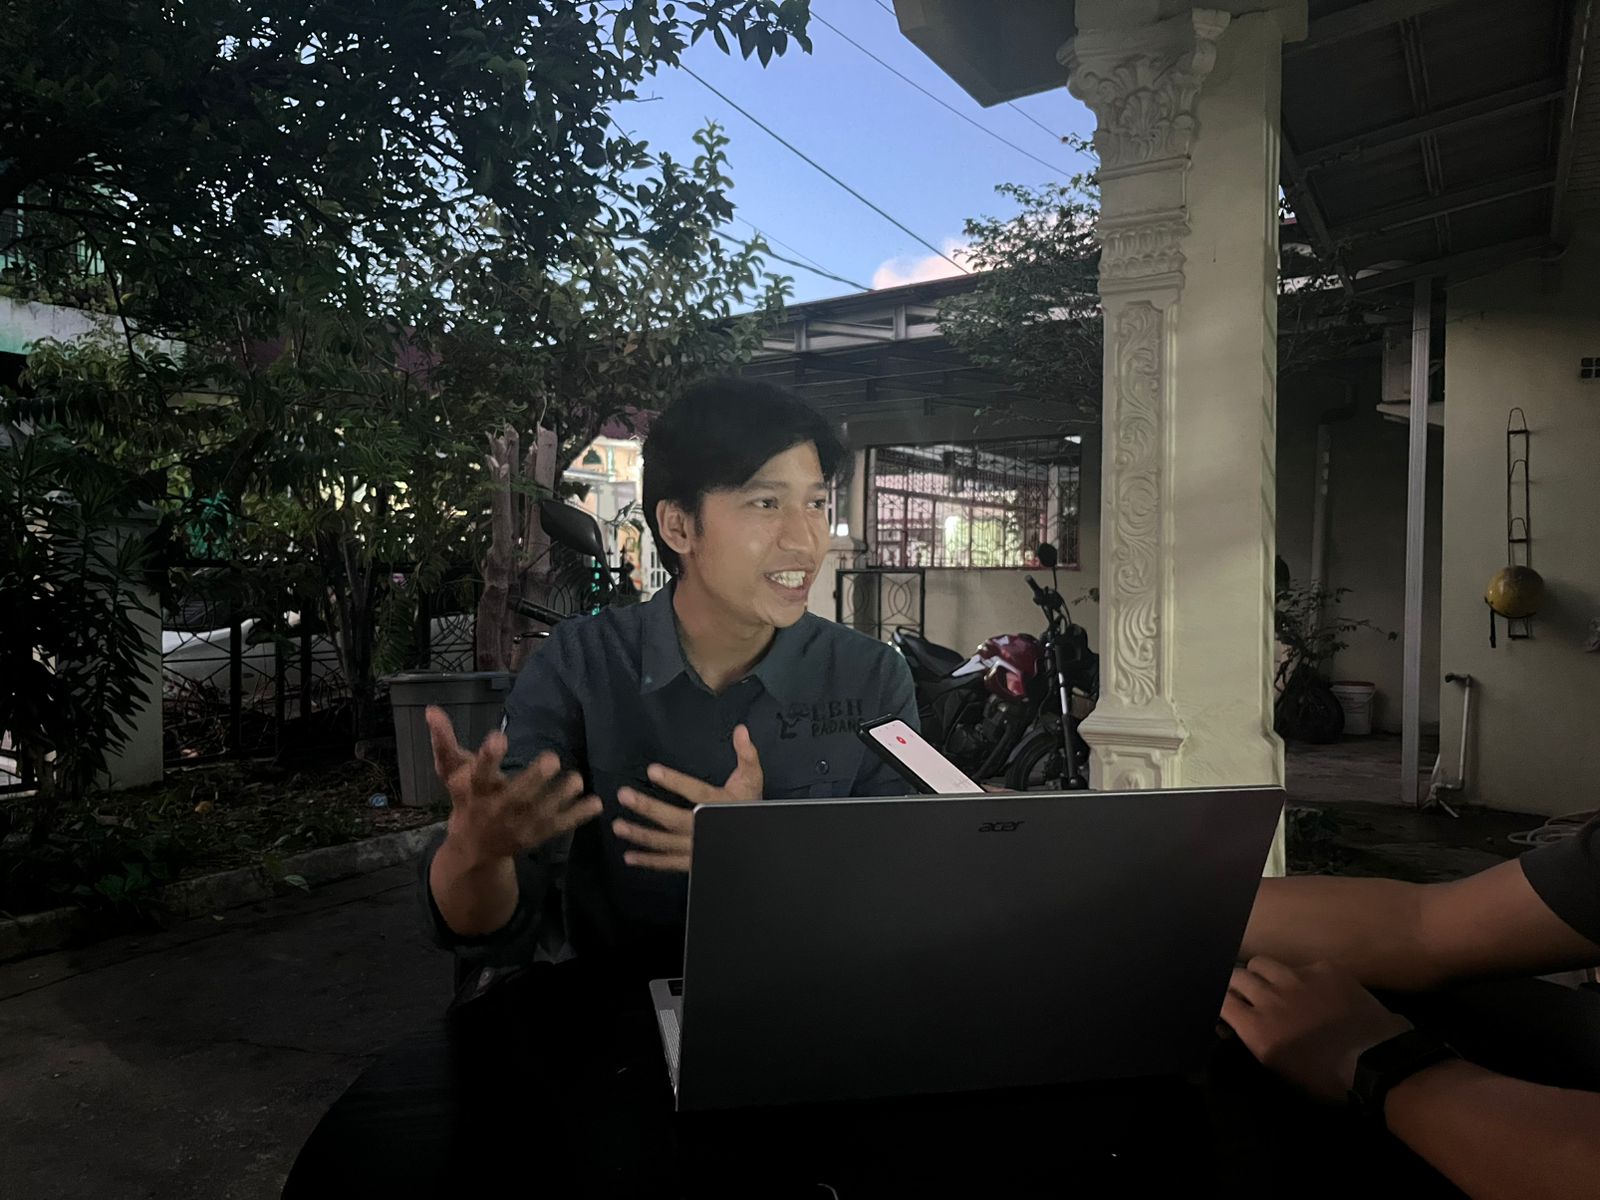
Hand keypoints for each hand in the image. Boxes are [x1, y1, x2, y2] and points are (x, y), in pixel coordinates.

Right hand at [426, 705, 601, 863]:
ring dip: (560, 796)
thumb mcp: (452, 772)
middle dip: (534, 779)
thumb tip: (432, 709)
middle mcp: (496, 810)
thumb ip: (444, 741)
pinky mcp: (536, 836)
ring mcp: (518, 826)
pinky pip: (559, 827)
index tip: (499, 736)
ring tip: (576, 779)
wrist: (473, 849)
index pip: (479, 774)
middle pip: (516, 796)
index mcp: (475, 792)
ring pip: (541, 812)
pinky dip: (578, 816)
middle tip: (552, 758)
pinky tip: (596, 803)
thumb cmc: (465, 800)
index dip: (488, 757)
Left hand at [613, 725, 763, 872]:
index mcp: (721, 803)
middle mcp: (707, 827)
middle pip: (675, 818)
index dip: (674, 781)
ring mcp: (699, 847)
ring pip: (667, 842)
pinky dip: (649, 861)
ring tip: (618, 825)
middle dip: (648, 807)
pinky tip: (629, 856)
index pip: (696, 791)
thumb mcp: (752, 778)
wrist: (760, 840)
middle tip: (624, 796)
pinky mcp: (693, 862)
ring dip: (641, 834)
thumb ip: (746, 754)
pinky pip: (669, 863)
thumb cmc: (751, 805)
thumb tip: (740, 730)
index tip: (652, 771)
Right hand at [1220, 957, 1413, 1103]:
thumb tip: (1245, 1026)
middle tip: (1248, 996)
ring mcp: (1297, 978)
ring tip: (1276, 985)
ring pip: (1262, 962)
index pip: (1221, 1000)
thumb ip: (1258, 1040)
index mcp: (1257, 1029)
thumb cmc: (1329, 1079)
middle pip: (1236, 975)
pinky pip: (1301, 966)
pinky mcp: (1324, 969)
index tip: (1229, 1013)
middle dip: (1237, 985)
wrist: (1379, 1061)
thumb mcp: (1282, 1068)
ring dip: (1262, 974)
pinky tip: (1318, 991)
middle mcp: (1270, 998)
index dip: (1221, 1004)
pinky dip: (1302, 977)